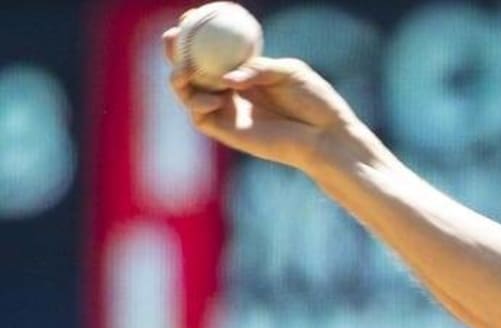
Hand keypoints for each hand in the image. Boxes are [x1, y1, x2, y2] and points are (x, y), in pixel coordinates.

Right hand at [162, 18, 358, 170]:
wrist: (326, 135)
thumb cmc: (315, 100)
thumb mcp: (288, 72)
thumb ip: (258, 69)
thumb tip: (227, 78)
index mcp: (245, 69)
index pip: (212, 48)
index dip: (196, 32)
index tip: (190, 15)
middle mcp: (231, 88)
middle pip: (191, 67)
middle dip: (175, 51)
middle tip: (172, 37)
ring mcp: (227, 110)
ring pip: (188, 92)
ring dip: (178, 78)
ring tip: (182, 70)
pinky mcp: (228, 133)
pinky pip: (200, 117)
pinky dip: (199, 104)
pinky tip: (216, 97)